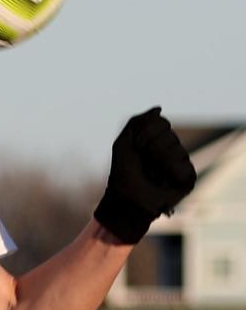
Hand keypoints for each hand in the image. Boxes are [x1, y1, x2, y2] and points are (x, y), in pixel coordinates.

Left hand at [94, 107, 195, 242]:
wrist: (127, 200)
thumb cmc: (122, 173)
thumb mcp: (123, 143)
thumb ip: (137, 122)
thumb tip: (158, 108)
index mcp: (156, 140)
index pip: (161, 122)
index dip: (145, 134)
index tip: (135, 148)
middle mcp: (171, 149)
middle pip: (169, 135)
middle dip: (150, 148)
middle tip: (143, 163)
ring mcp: (181, 163)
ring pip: (176, 150)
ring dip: (158, 163)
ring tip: (152, 175)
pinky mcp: (188, 178)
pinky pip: (184, 167)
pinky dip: (169, 174)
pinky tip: (163, 182)